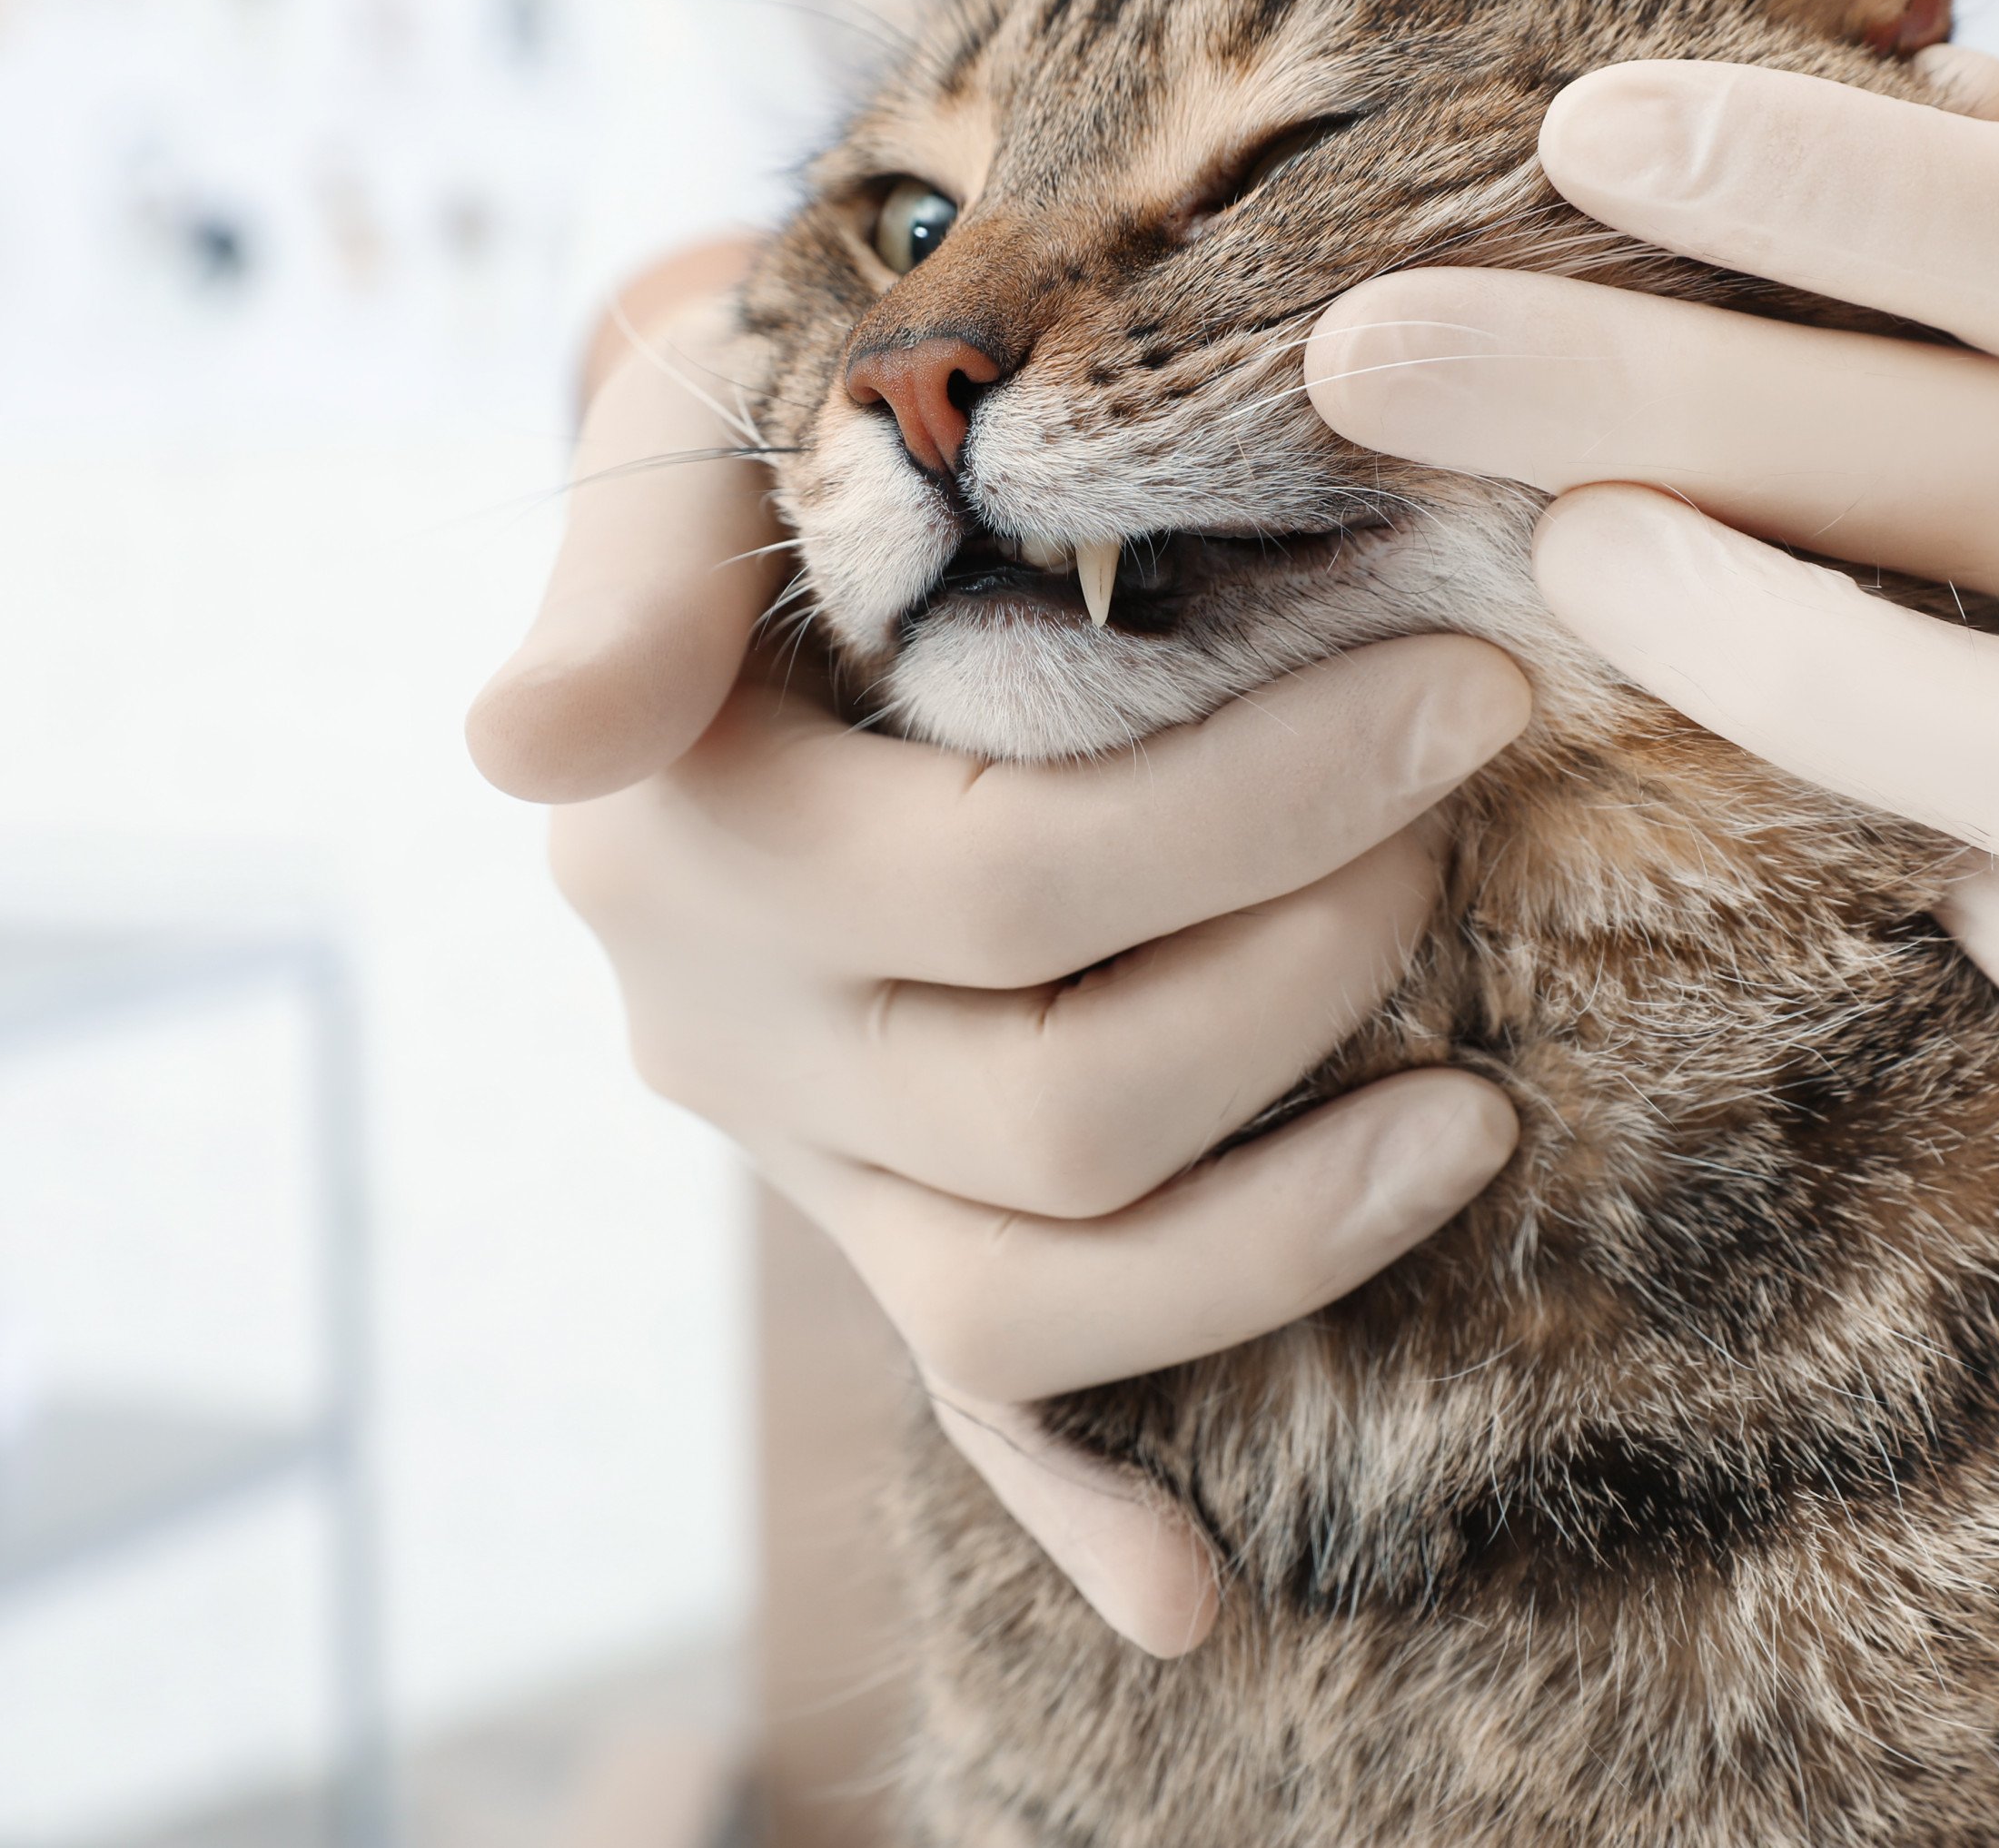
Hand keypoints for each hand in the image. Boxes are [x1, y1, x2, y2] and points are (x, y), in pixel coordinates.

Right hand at [473, 305, 1529, 1653]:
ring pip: (1032, 1287)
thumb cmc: (785, 404)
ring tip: (1475, 1117)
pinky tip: (1193, 1593)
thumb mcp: (699, 410)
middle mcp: (719, 1024)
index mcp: (687, 836)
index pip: (1012, 880)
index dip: (1264, 806)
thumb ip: (631, 565)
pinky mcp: (866, 1208)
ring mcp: (793, 1146)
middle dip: (1313, 966)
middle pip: (1059, 1098)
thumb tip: (523, 751)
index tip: (1472, 687)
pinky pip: (967, 1387)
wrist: (769, 487)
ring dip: (1275, 1234)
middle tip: (1471, 811)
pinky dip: (1076, 1498)